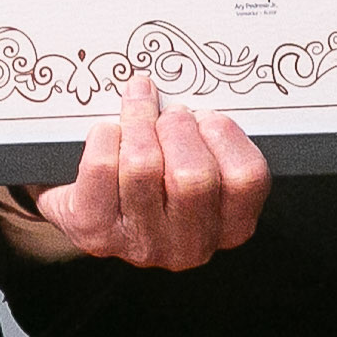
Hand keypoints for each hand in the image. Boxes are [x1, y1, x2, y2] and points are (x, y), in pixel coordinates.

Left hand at [1, 73, 267, 270]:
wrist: (89, 211)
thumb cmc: (153, 179)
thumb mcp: (194, 162)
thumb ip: (206, 137)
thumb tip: (194, 90)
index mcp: (229, 227)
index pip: (246, 179)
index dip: (225, 136)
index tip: (206, 116)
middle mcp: (190, 246)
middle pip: (193, 175)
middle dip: (177, 128)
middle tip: (168, 112)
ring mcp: (142, 245)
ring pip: (143, 167)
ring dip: (138, 122)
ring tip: (137, 108)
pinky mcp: (97, 233)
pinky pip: (102, 168)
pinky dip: (104, 137)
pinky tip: (107, 131)